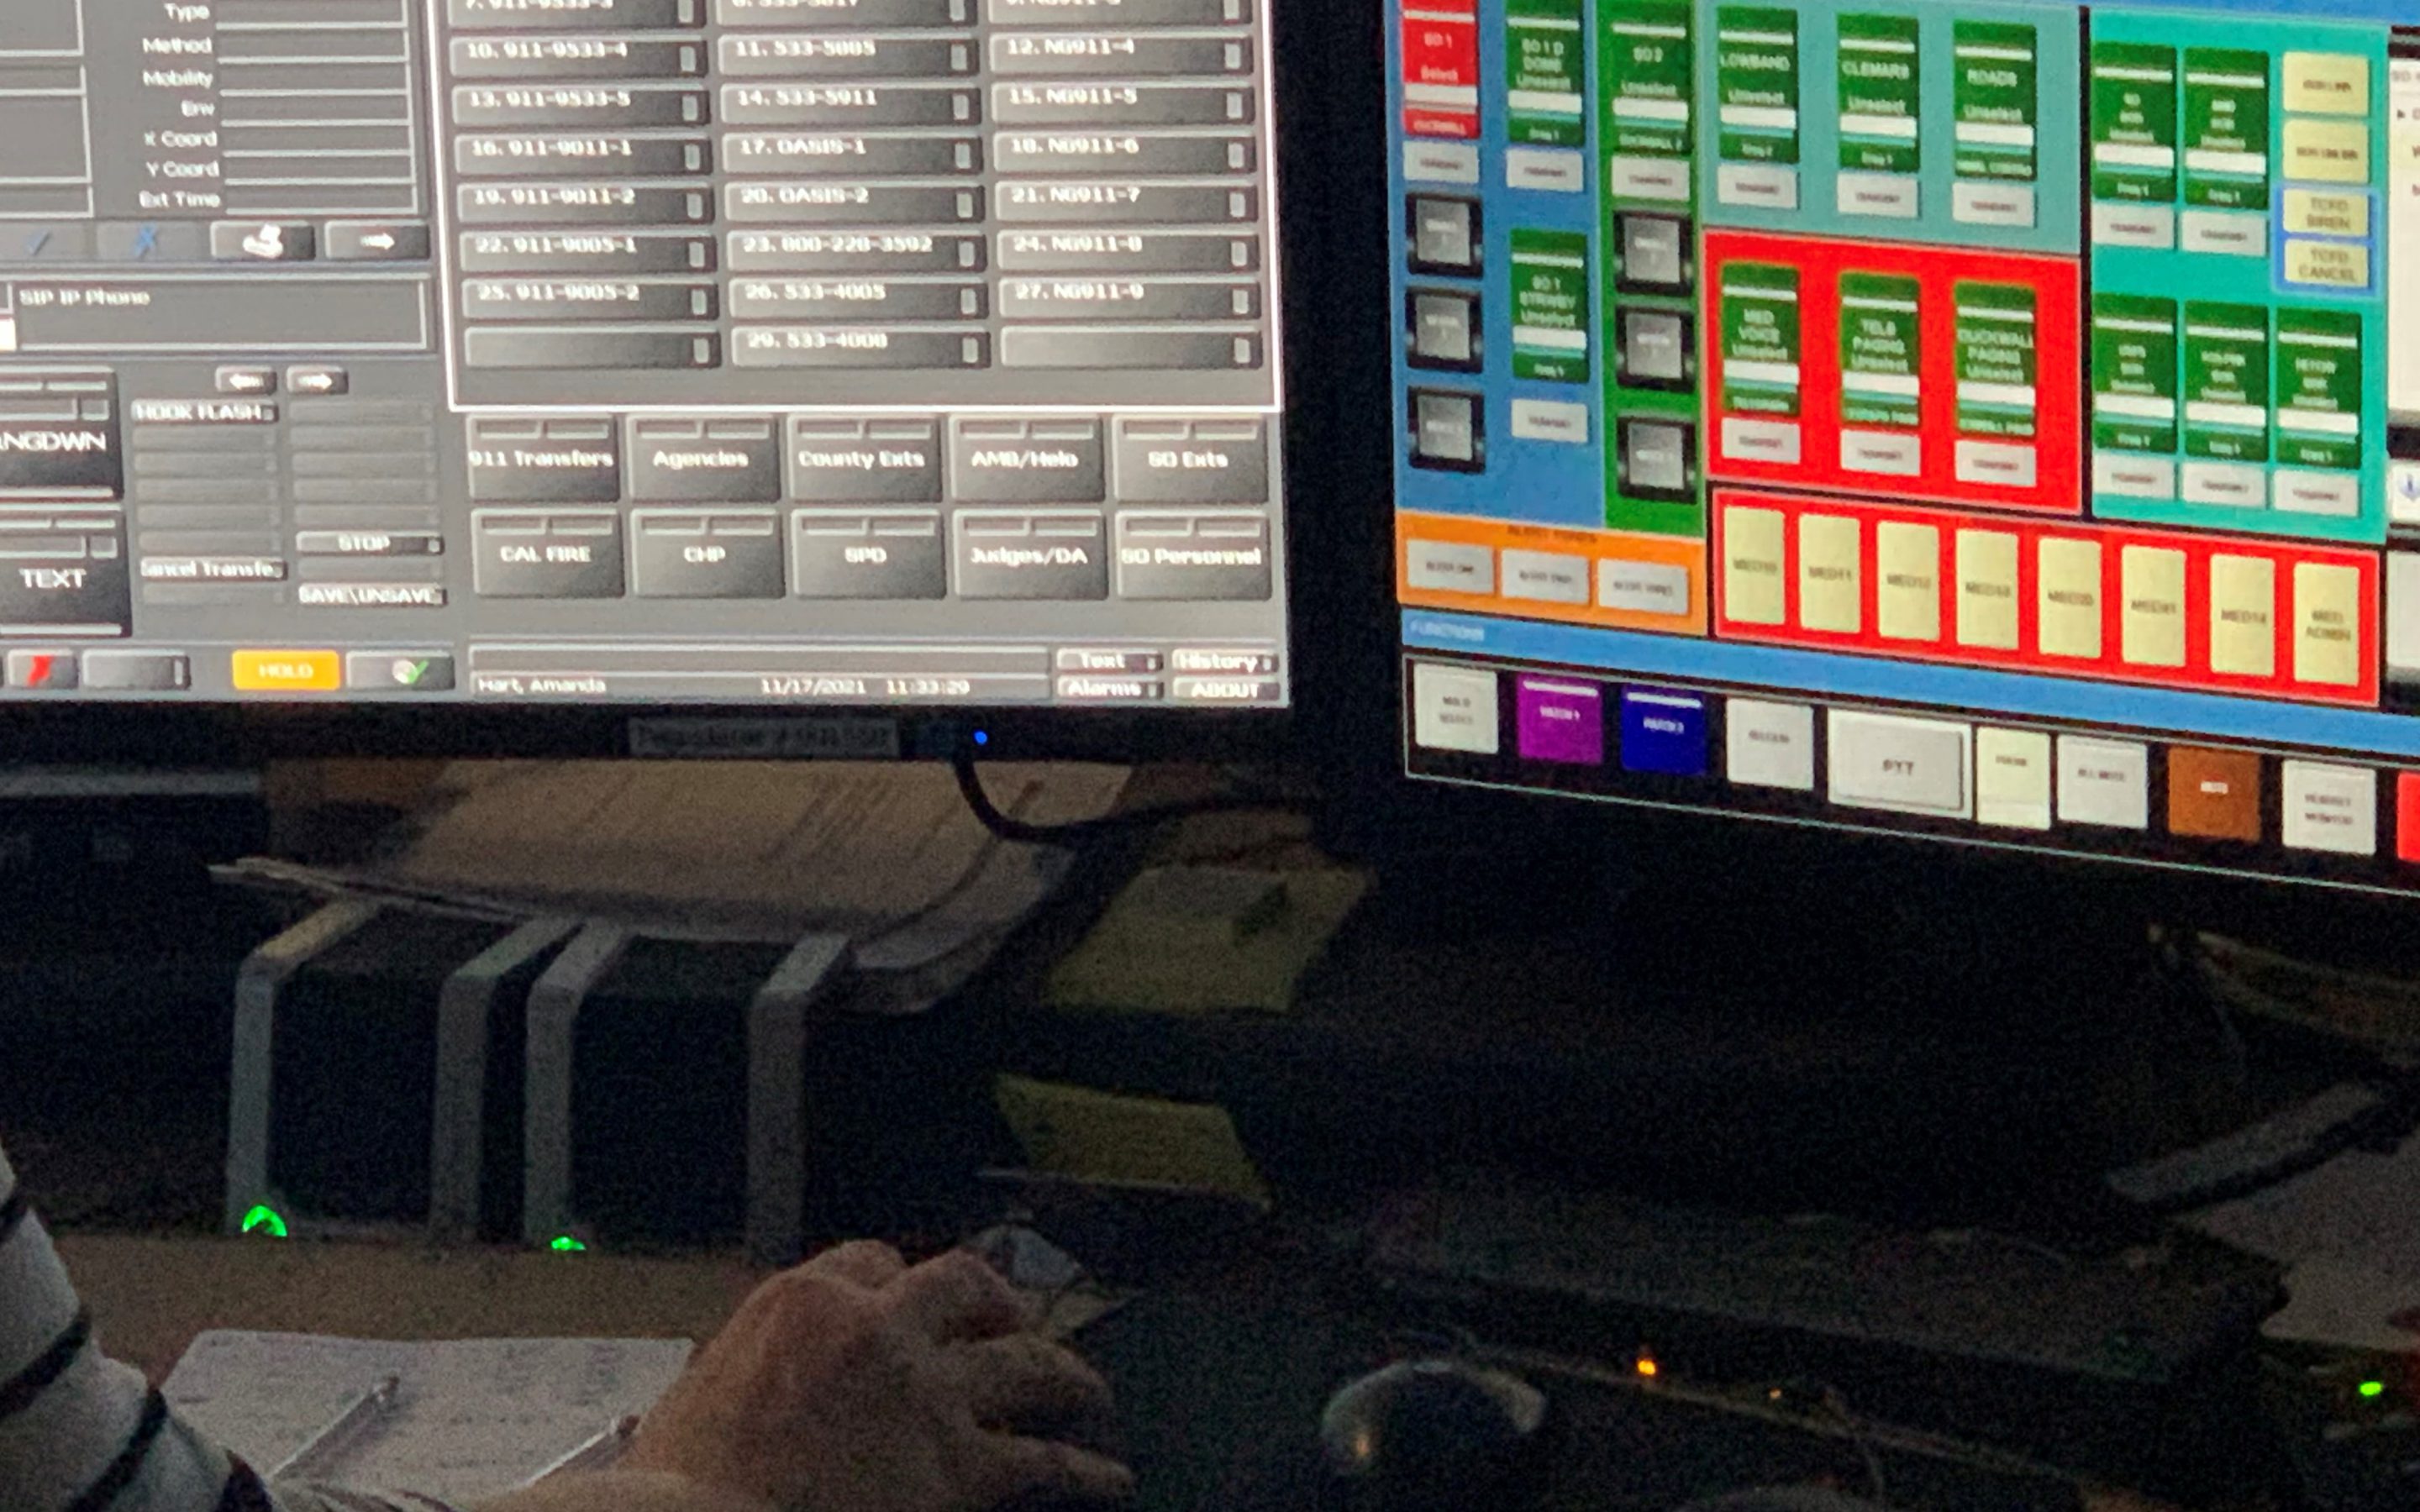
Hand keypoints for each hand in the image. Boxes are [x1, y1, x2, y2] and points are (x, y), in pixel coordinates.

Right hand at [622, 1241, 1134, 1511]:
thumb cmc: (679, 1485)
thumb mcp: (700, 1393)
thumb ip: (753, 1368)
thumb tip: (762, 1383)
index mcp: (804, 1302)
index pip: (872, 1259)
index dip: (897, 1280)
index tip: (910, 1296)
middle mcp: (878, 1328)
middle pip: (965, 1284)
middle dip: (997, 1302)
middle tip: (1014, 1325)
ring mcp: (926, 1393)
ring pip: (1025, 1362)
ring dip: (1064, 1375)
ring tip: (1086, 1391)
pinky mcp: (958, 1464)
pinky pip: (1043, 1461)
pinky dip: (1083, 1470)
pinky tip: (1107, 1477)